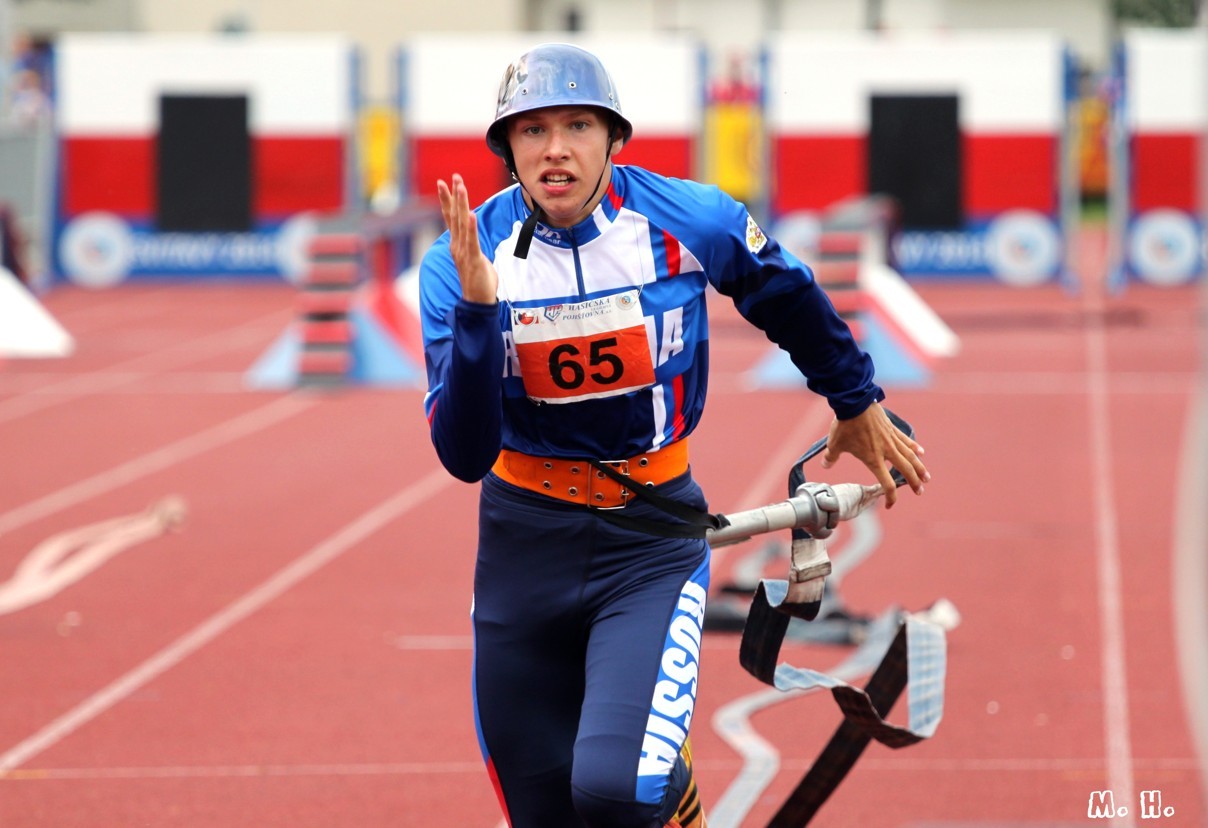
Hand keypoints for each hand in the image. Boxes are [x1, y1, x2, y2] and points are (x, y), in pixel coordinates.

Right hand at [436, 174, 497, 304]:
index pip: (451, 217)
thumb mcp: (475, 258)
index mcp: (457, 243)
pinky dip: (470, 226)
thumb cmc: (478, 281)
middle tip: (454, 177)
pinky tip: (470, 213)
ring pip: (461, 223)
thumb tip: (474, 238)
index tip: (445, 183)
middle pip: (454, 215)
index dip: (448, 200)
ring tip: (461, 187)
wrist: (477, 302)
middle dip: (454, 195)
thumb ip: (473, 245)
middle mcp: (457, 245)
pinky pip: (471, 240)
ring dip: (461, 204)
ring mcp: (463, 252)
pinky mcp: (473, 259)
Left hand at [820, 402, 928, 507]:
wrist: (854, 403)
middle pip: (905, 470)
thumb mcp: (834, 444)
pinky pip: (906, 440)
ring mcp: (891, 439)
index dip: (890, 497)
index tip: (889, 504)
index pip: (887, 484)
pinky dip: (914, 447)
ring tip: (926, 477)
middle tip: (919, 491)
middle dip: (914, 483)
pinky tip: (921, 452)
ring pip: (910, 456)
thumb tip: (825, 465)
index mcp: (873, 459)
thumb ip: (831, 457)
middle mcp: (886, 451)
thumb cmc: (844, 426)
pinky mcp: (892, 429)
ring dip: (919, 468)